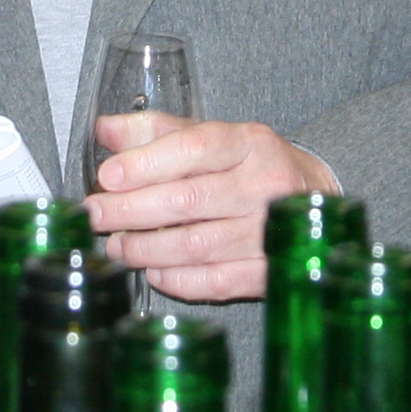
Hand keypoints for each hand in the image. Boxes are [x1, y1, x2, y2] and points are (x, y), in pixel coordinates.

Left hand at [85, 116, 340, 301]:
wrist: (315, 202)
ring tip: (117, 245)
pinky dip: (176, 279)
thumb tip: (106, 130)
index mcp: (251, 142)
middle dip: (130, 210)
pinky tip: (154, 270)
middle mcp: (266, 185)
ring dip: (146, 249)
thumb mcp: (212, 136)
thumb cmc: (251, 167)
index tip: (108, 176)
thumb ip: (157, 131)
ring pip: (195, 245)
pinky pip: (214, 281)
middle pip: (188, 200)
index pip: (194, 147)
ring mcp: (271, 232)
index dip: (146, 163)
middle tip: (95, 215)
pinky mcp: (270, 272)